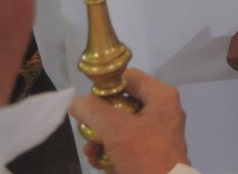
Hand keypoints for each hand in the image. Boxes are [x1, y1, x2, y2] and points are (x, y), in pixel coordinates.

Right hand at [68, 68, 188, 173]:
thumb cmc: (144, 156)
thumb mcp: (116, 131)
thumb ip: (94, 111)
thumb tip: (76, 100)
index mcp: (161, 97)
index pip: (129, 77)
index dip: (107, 85)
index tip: (87, 100)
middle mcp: (161, 110)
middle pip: (121, 103)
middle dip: (100, 119)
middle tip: (86, 128)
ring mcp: (155, 131)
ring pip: (120, 125)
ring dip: (101, 138)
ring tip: (91, 150)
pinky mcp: (149, 150)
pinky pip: (124, 142)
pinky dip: (109, 151)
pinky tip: (98, 161)